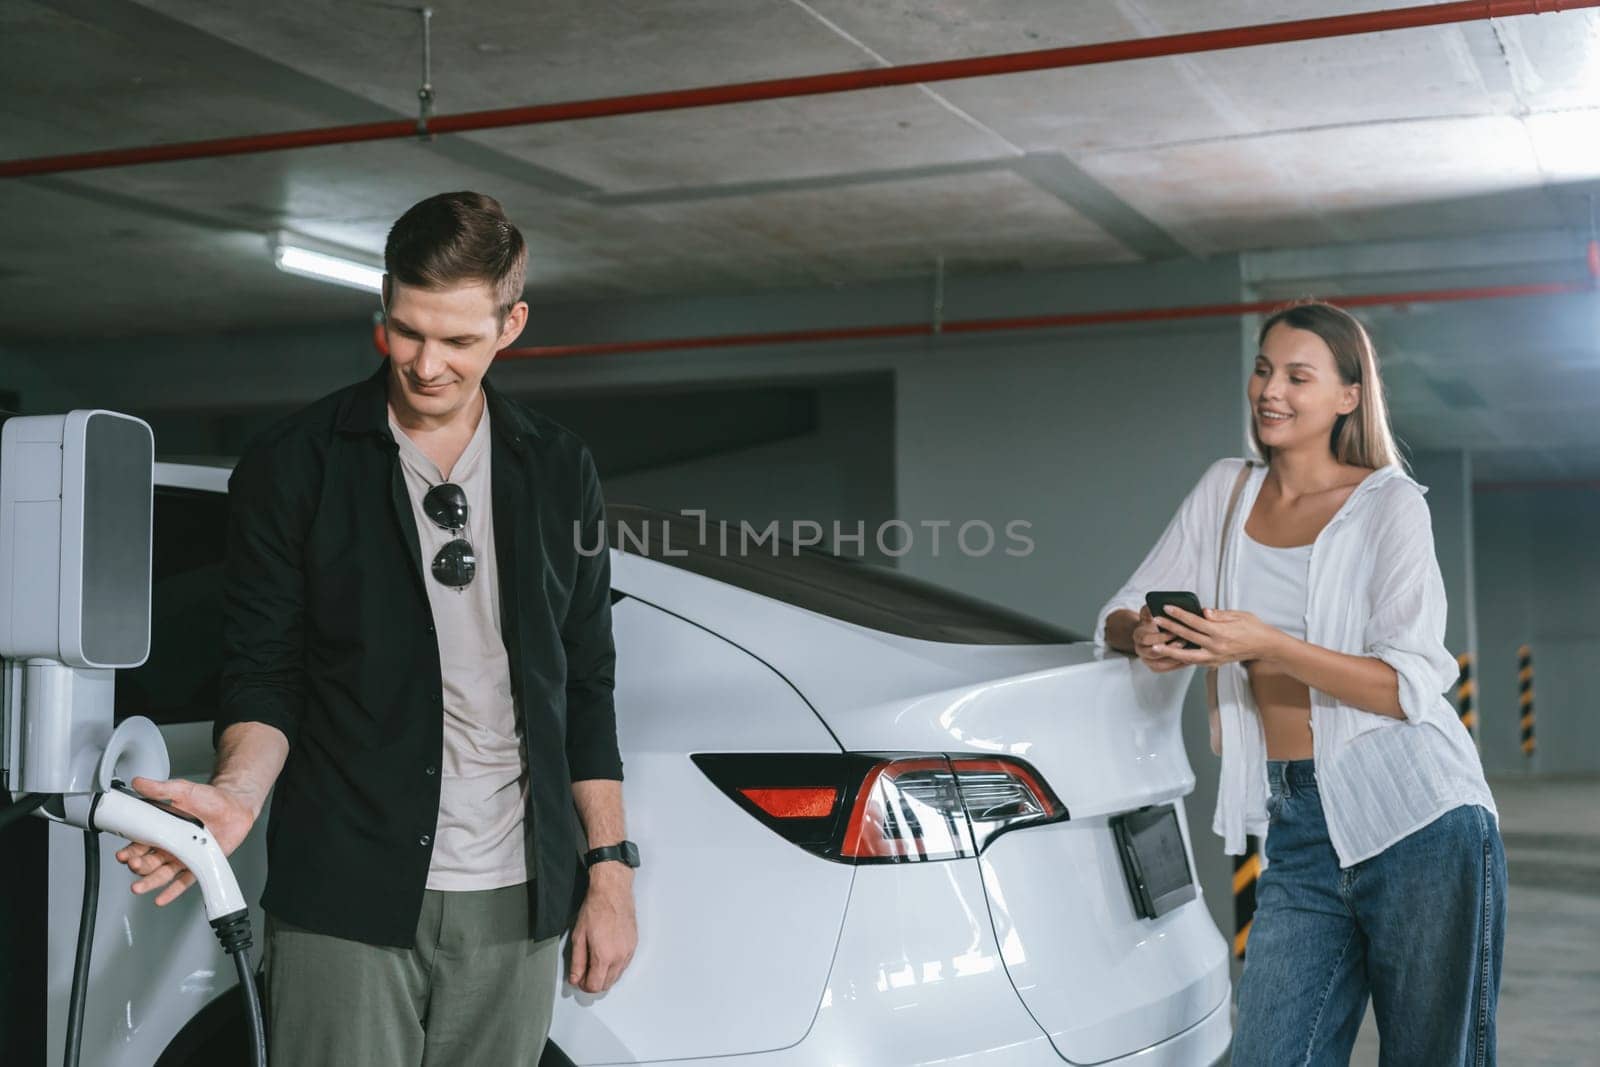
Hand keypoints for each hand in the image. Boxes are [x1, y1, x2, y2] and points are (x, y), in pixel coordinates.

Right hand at [113, 776, 257, 905]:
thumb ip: (160, 788)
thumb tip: (138, 782)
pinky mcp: (198, 864)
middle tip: (133, 865)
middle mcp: (169, 846)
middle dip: (137, 866)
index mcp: (161, 830)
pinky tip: (161, 898)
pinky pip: (184, 881)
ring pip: (161, 874)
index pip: (139, 844)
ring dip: (149, 882)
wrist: (234, 805)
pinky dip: (172, 891)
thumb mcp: (183, 790)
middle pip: (147, 862)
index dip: (129, 850)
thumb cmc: (209, 798)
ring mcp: (183, 857)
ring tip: (139, 887)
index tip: (122, 854)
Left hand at [567, 863, 637, 993]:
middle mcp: (620, 957)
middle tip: (584, 973)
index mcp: (604, 957)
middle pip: (607, 984)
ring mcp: (629, 951)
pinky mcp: (634, 945)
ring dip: (605, 975)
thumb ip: (578, 962)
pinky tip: (606, 955)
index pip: (595, 986)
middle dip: (594, 983)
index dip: (584, 986)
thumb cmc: (595, 909)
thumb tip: (575, 978)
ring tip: (594, 962)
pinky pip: (624, 965)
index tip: (579, 979)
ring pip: (617, 976)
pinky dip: (615, 966)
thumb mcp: (579, 937)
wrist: (613, 892)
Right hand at [1132, 605, 1188, 672]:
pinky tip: (1188, 659)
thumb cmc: (1154, 622)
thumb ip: (1150, 609)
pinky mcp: (1154, 667)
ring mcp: (1146, 660)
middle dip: (1169, 648)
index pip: (1146, 638)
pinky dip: (1176, 665)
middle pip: (1152, 653)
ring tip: (1188, 651)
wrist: (1149, 633)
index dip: (1160, 636)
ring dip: (1174, 658)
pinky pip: (1165, 669)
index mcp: (1138, 635)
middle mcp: (1139, 649)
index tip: (1174, 631)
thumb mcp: (1150, 612)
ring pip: (1160, 664)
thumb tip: (1152, 606)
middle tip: (1184, 642)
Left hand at [1151, 605, 1284, 667]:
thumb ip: (1219, 614)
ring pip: (1188, 656)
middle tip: (1155, 622)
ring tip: (1156, 647)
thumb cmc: (1253, 627)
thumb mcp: (1239, 615)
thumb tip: (1203, 611)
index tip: (1167, 608)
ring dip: (1171, 651)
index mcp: (1221, 632)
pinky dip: (1183, 658)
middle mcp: (1216, 646)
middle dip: (1170, 628)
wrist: (1266, 646)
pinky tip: (1172, 653)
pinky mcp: (1216, 663)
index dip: (1179, 614)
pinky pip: (1196, 661)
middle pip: (1187, 636)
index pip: (1195, 622)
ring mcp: (1215, 657)